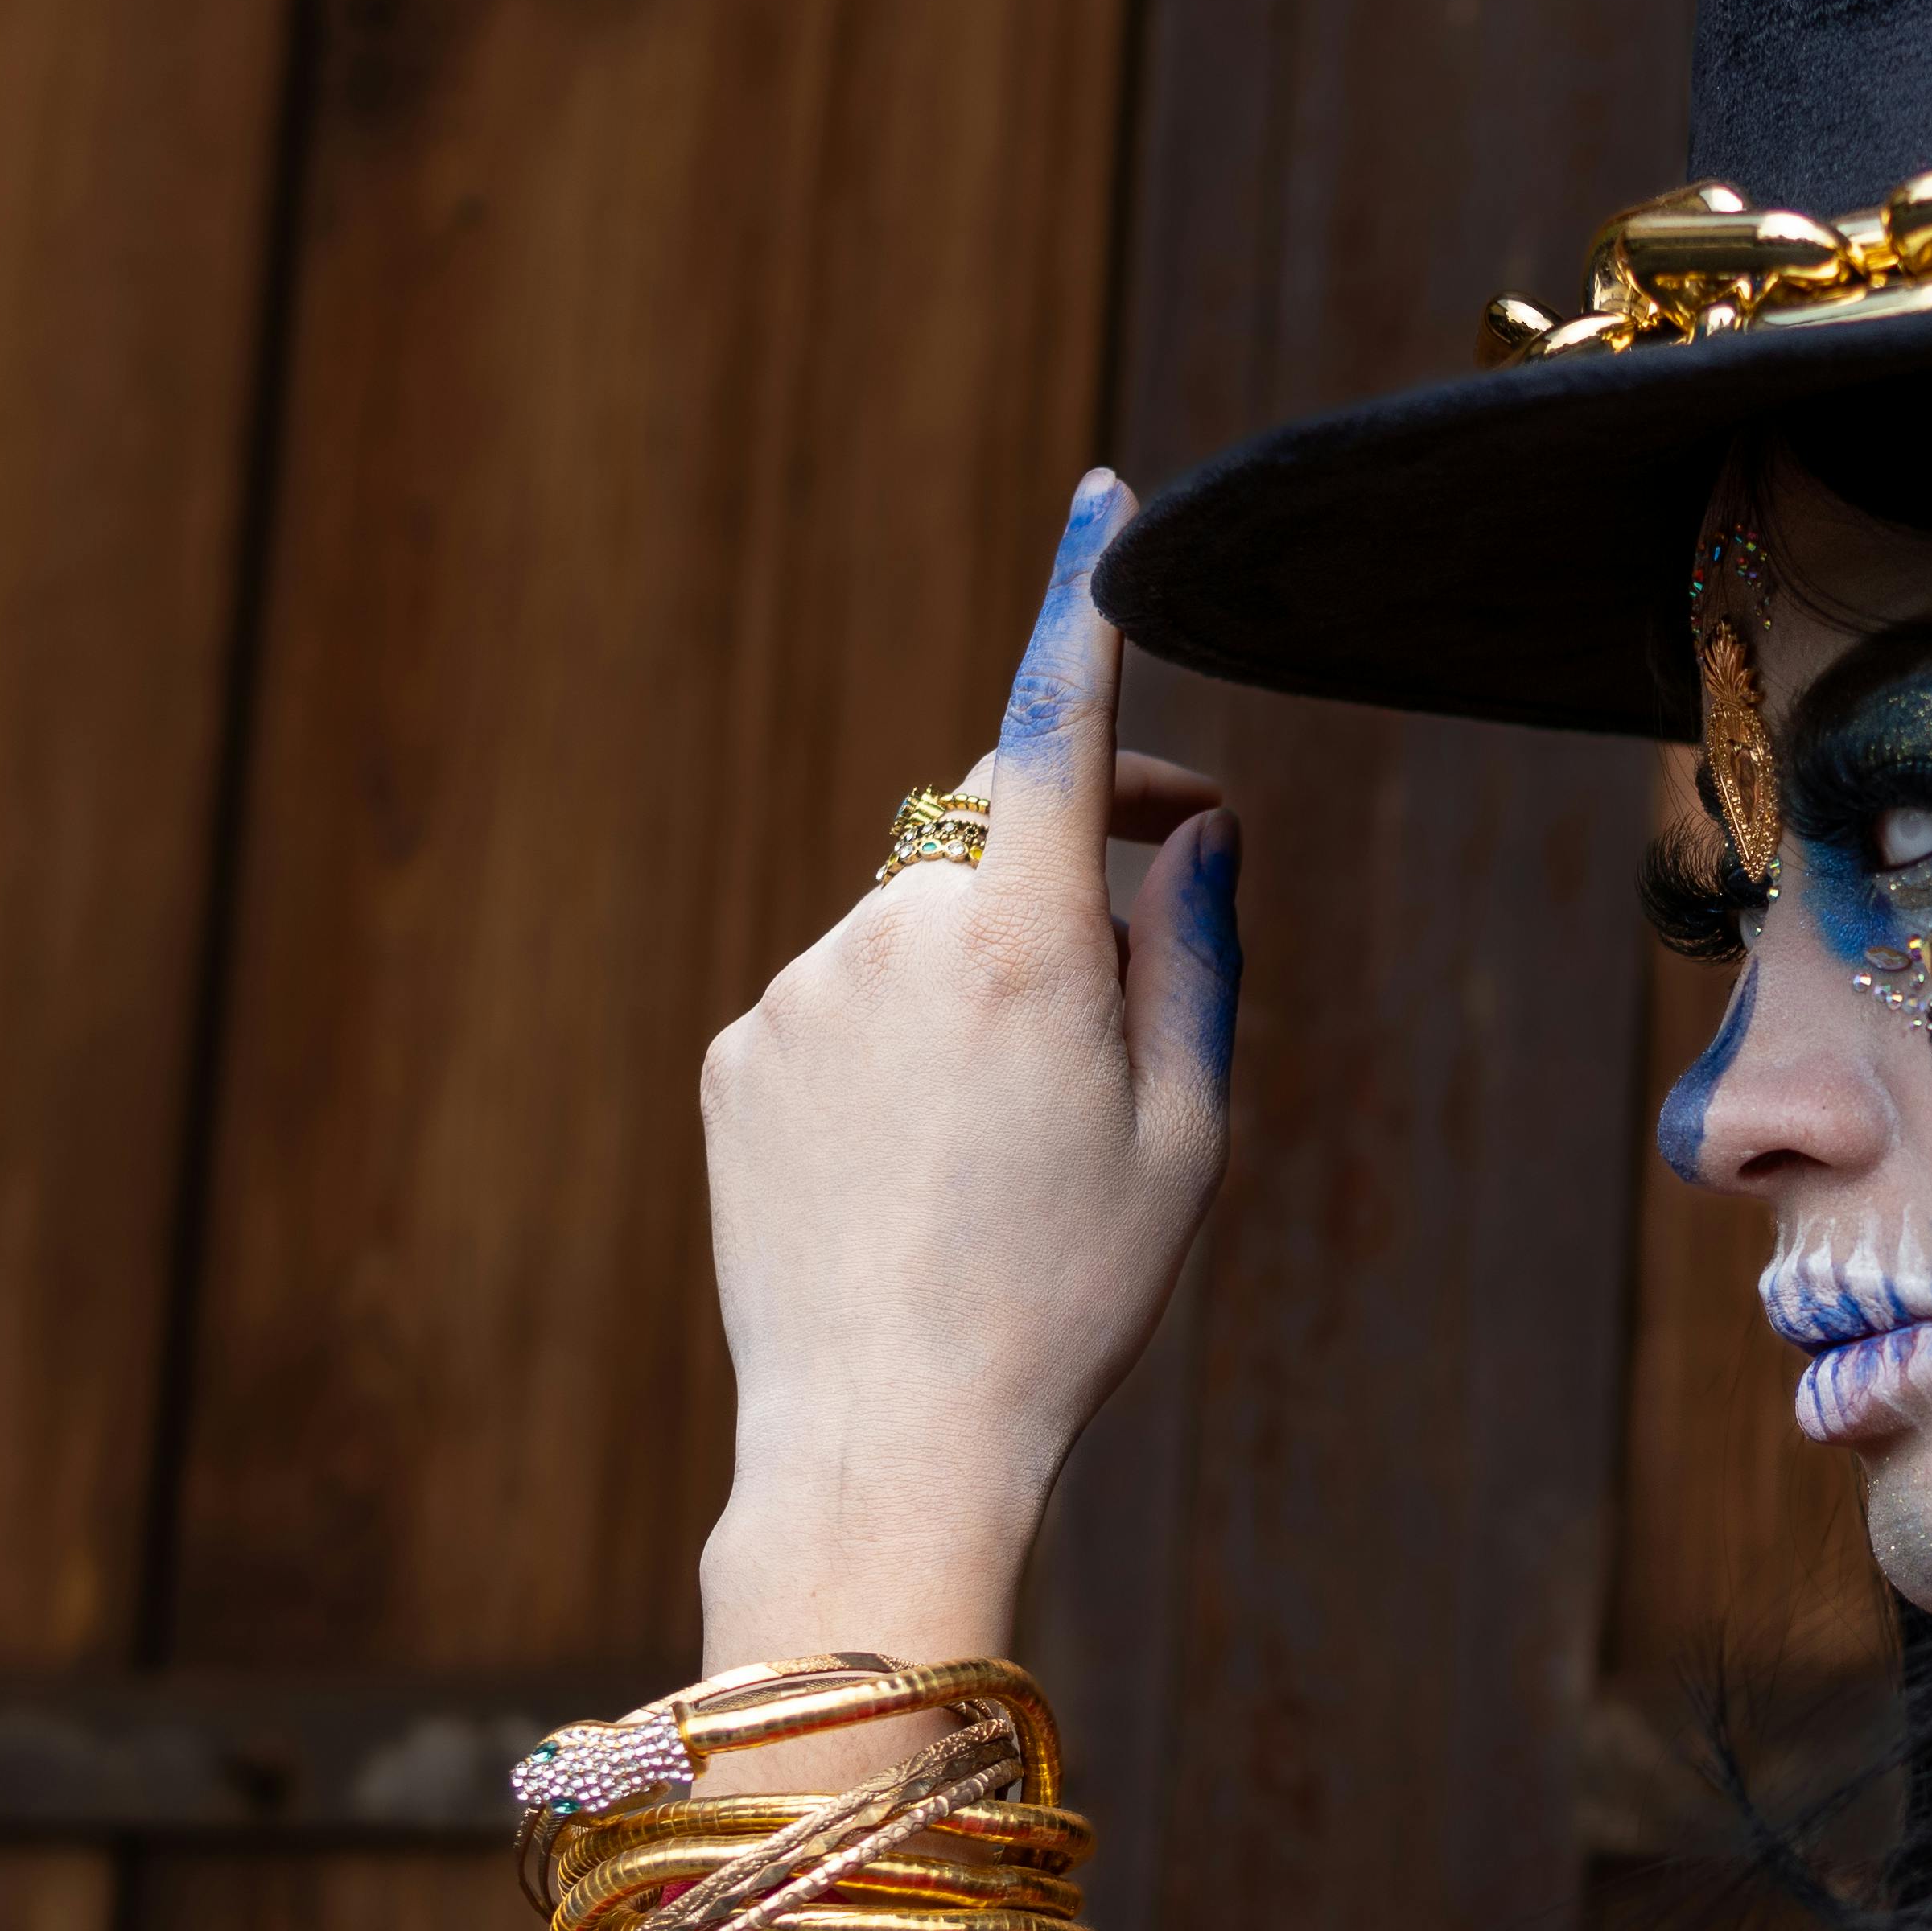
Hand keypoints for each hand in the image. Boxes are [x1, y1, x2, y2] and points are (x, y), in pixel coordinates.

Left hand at [693, 471, 1236, 1787]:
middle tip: (1134, 1004)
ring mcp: (801, 991)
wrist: (886, 1433)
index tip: (1104, 497)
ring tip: (1005, 1149)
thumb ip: (1192, 953)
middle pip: (996, 842)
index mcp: (1025, 943)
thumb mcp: (1188, 1131)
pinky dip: (893, 1047)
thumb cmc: (1070, 1294)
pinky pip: (840, 1002)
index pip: (1056, 718)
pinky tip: (918, 1173)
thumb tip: (1189, 830)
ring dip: (975, 985)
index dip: (1085, 599)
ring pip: (915, 931)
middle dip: (1067, 880)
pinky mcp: (739, 1053)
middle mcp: (894, 933)